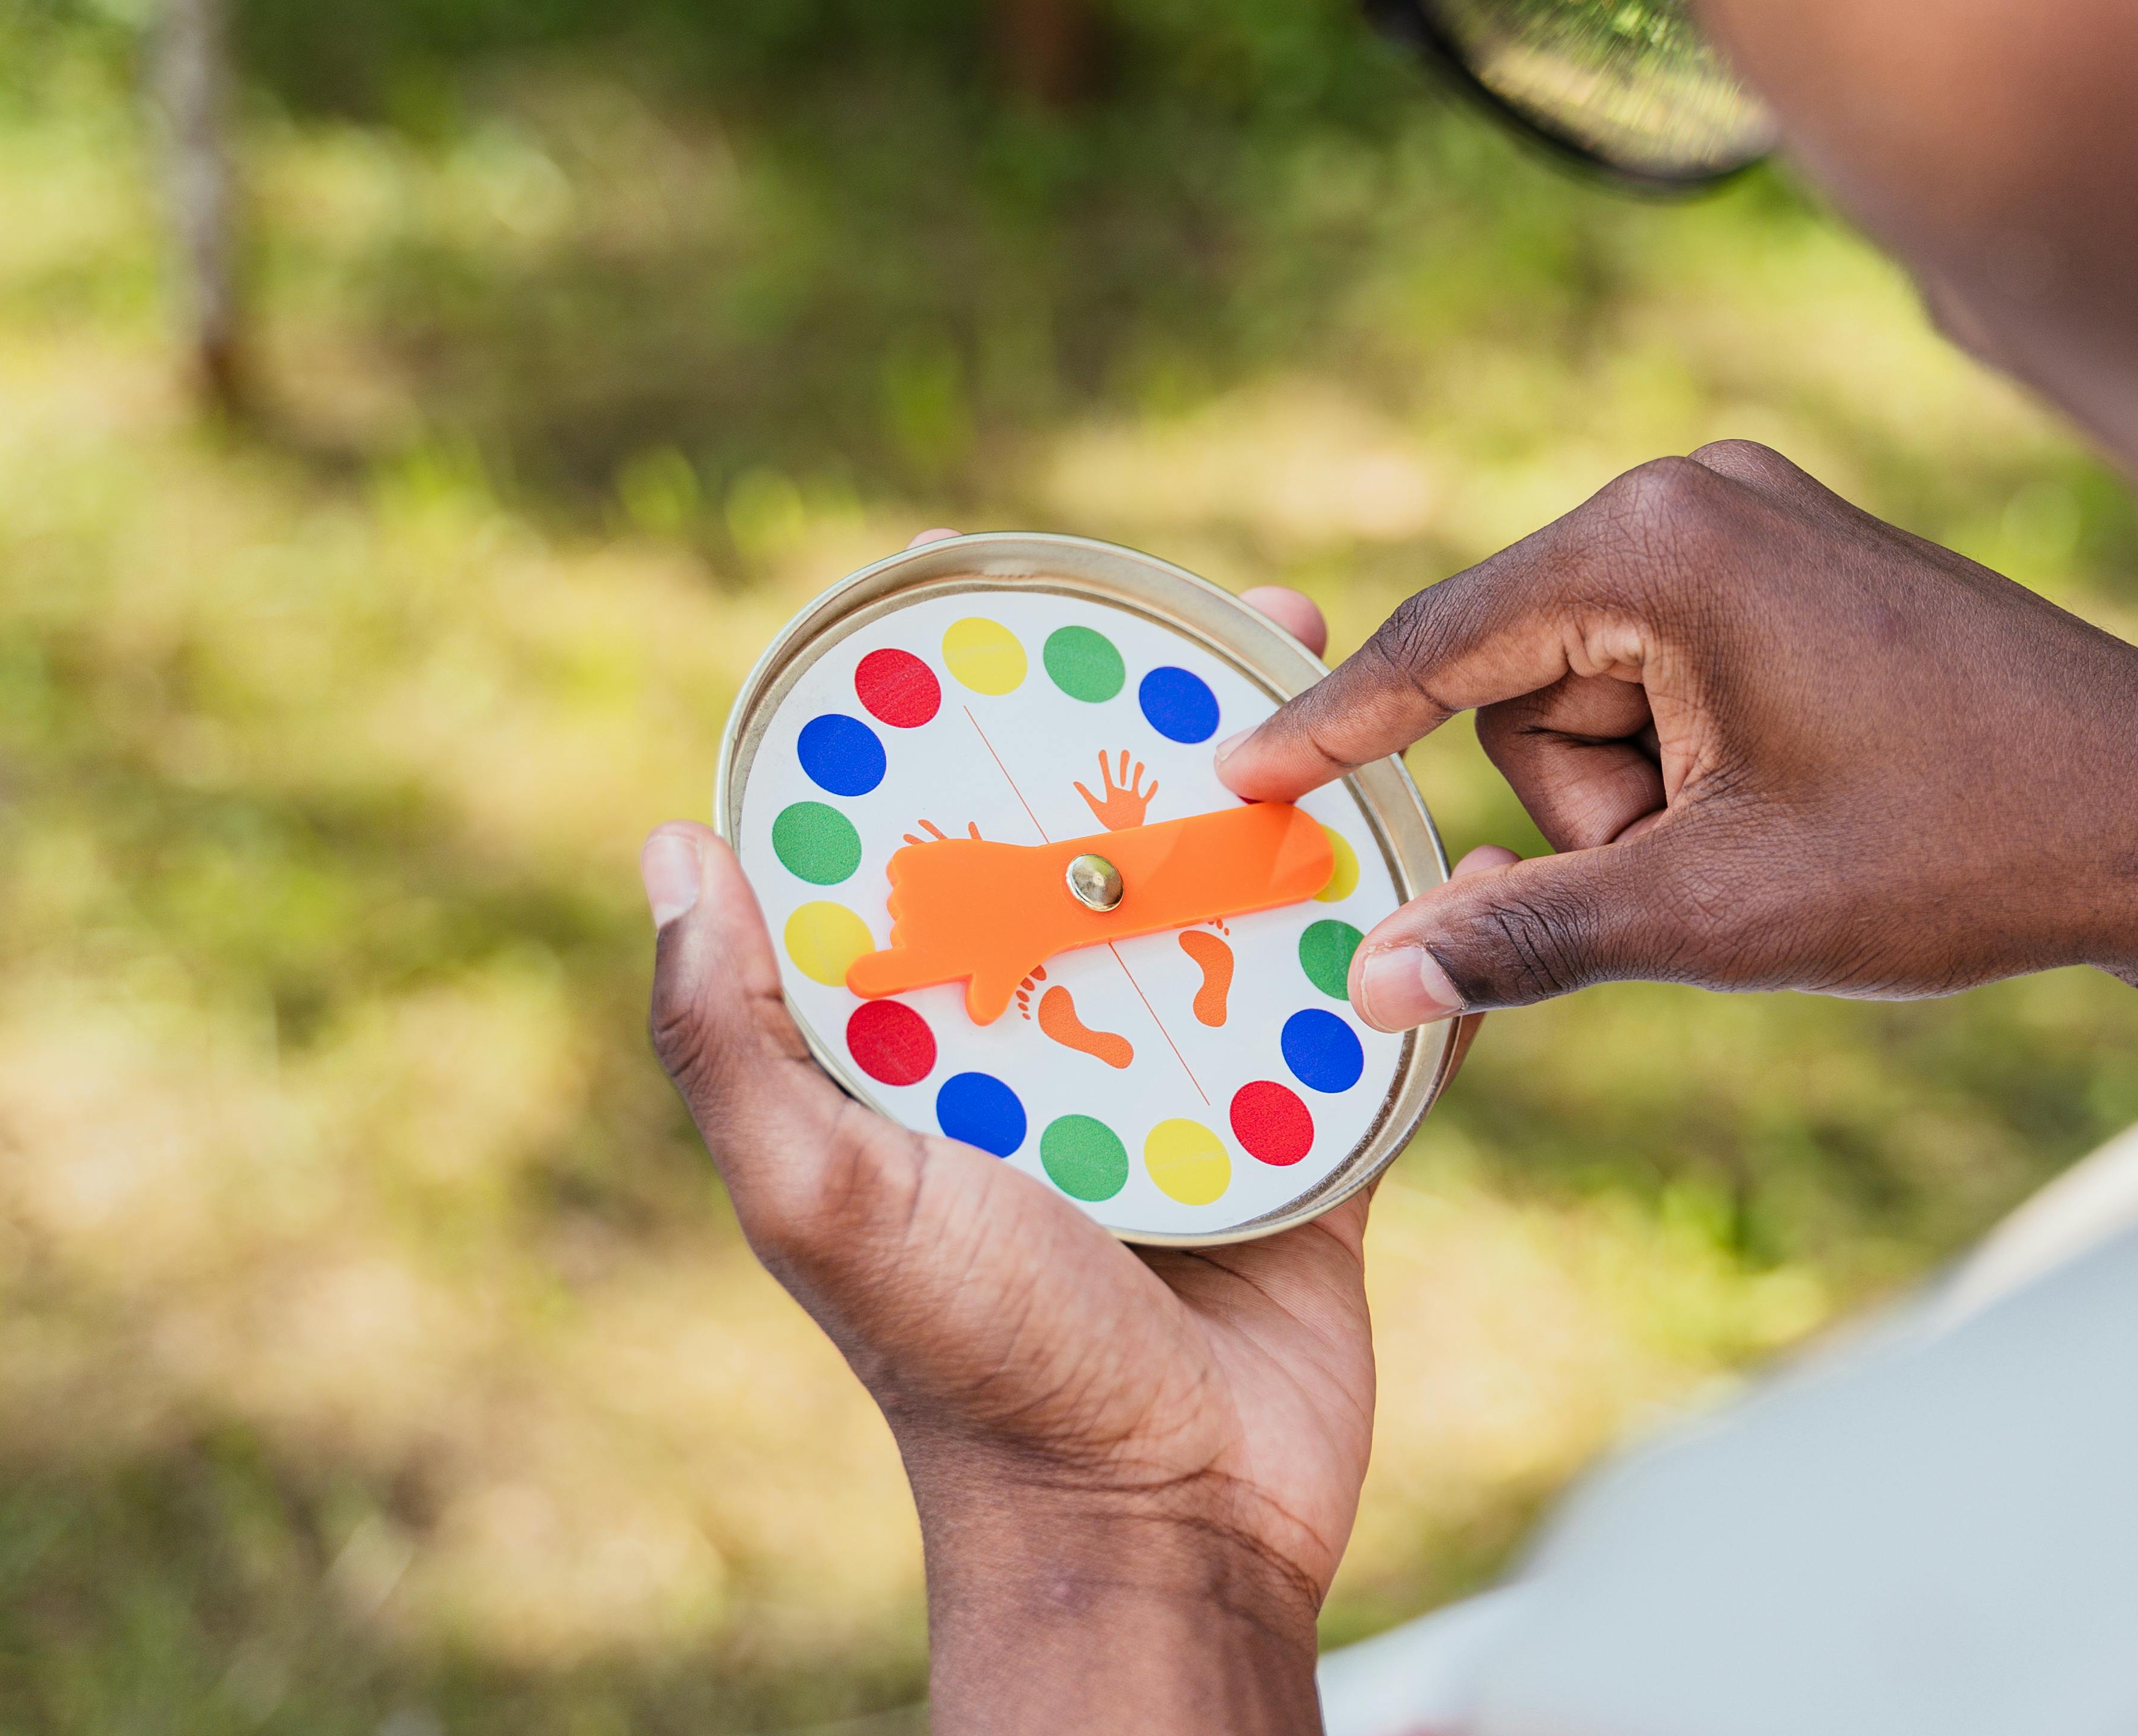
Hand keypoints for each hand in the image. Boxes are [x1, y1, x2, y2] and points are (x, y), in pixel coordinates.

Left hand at [657, 538, 1508, 1731]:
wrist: (1161, 1532)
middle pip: (1123, 851)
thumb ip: (734, 1045)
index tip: (1035, 605)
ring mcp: (1199, 1090)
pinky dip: (1420, 935)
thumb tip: (672, 848)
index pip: (952, 844)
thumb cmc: (975, 1369)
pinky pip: (1375, 1015)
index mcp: (944, 1043)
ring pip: (1259, 908)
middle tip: (1247, 615)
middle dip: (1183, 728)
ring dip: (1314, 804)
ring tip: (1368, 697)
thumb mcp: (823, 1199)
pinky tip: (1465, 845)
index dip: (984, 722)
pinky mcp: (1316, 1145)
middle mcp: (1065, 1047)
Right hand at [1218, 443, 2137, 1045]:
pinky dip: (1693, 764)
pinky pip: (1669, 674)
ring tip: (1775, 842)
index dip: (1334, 723)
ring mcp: (1757, 518)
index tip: (1237, 771)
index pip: (1441, 641)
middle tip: (1703, 868)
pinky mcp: (1800, 561)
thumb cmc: (1961, 849)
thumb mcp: (1723, 912)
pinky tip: (1795, 809)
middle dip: (1584, 804)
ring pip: (1594, 692)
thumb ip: (1532, 936)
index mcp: (1664, 540)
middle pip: (1522, 680)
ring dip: (1646, 799)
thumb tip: (1376, 977)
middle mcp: (1699, 494)